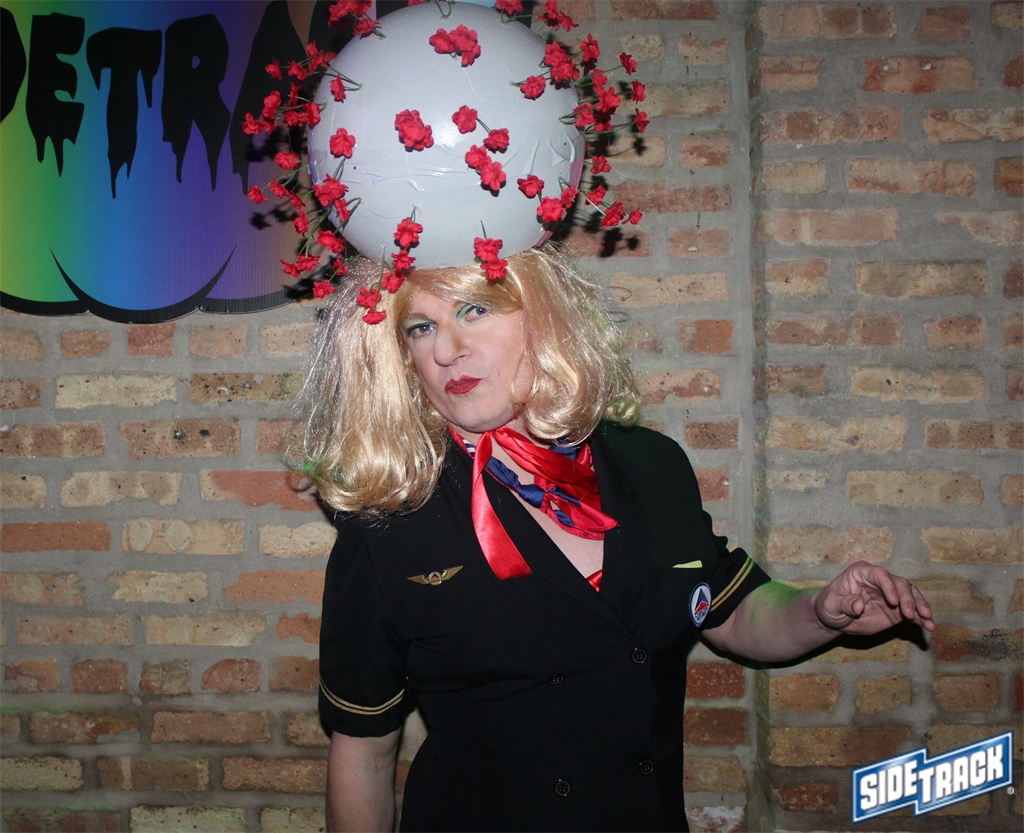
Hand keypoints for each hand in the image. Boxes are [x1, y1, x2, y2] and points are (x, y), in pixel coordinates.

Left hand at [812, 561, 934, 635]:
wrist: (835, 619)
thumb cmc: (830, 606)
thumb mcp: (831, 605)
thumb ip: (844, 604)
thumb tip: (857, 606)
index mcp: (862, 572)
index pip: (880, 574)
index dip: (889, 586)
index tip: (893, 602)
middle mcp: (880, 580)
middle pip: (900, 584)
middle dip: (907, 598)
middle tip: (910, 614)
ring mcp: (891, 594)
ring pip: (911, 595)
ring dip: (920, 606)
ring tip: (927, 619)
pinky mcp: (897, 610)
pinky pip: (913, 612)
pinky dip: (922, 618)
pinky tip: (930, 626)